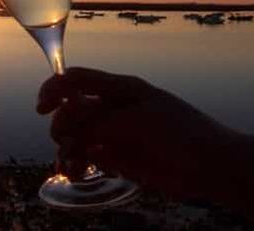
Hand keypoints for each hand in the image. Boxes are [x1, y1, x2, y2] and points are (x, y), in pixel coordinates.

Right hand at [37, 67, 234, 198]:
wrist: (211, 165)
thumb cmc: (180, 133)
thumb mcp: (137, 121)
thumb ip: (100, 120)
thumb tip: (68, 121)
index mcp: (119, 88)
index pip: (77, 80)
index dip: (54, 89)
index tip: (42, 108)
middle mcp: (112, 107)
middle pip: (70, 110)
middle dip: (61, 125)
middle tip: (66, 142)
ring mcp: (114, 132)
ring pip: (75, 136)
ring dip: (65, 148)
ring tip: (70, 167)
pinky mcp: (117, 157)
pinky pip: (86, 157)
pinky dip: (75, 164)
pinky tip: (74, 173)